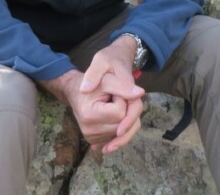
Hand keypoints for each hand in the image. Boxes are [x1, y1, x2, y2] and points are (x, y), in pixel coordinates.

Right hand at [79, 36, 145, 153]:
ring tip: (109, 106)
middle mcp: (89, 130)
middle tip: (112, 99)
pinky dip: (121, 127)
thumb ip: (123, 85)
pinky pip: (118, 138)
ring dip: (123, 119)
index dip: (122, 100)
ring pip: (124, 133)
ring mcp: (92, 138)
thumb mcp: (109, 77)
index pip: (121, 113)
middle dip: (125, 111)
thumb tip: (140, 93)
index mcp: (89, 115)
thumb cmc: (96, 80)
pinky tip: (111, 116)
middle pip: (123, 126)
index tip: (112, 92)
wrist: (79, 88)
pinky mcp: (95, 141)